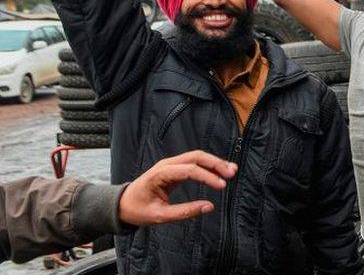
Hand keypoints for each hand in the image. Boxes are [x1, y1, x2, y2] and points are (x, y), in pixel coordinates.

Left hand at [118, 150, 236, 226]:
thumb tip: (209, 207)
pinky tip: (220, 171)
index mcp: (161, 174)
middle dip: (216, 163)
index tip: (222, 186)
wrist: (122, 205)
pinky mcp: (174, 168)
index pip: (190, 170)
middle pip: (196, 157)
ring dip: (215, 162)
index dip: (208, 177)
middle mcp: (167, 164)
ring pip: (197, 157)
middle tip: (232, 173)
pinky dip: (208, 165)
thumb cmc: (138, 210)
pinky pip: (194, 163)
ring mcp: (170, 164)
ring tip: (231, 170)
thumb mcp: (159, 216)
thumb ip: (185, 212)